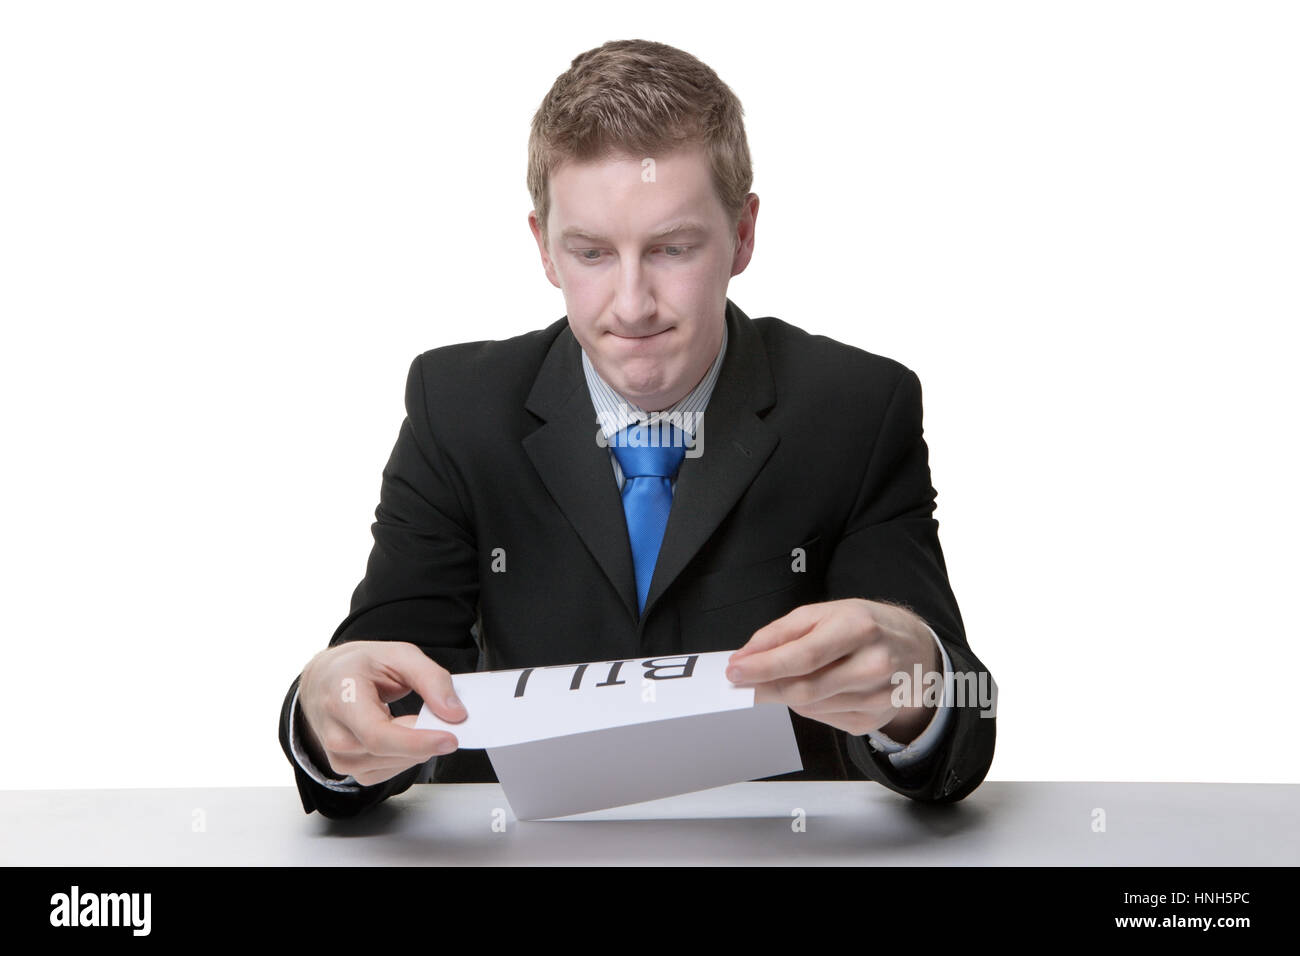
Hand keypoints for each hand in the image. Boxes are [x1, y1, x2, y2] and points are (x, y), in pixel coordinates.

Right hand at [297, 640, 464, 785]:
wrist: (326, 680)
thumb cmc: (359, 666)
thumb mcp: (400, 656)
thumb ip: (431, 680)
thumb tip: (455, 713)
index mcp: (342, 698)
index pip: (378, 734)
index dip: (417, 741)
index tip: (449, 739)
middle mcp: (335, 733)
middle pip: (388, 753)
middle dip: (426, 741)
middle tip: (449, 722)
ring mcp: (339, 756)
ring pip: (393, 765)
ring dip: (418, 748)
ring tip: (422, 721)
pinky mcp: (348, 769)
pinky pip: (388, 772)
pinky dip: (408, 756)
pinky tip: (408, 735)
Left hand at [726, 598, 939, 742]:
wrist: (913, 647)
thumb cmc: (863, 625)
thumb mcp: (823, 613)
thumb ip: (781, 633)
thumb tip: (745, 656)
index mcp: (859, 628)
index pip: (803, 656)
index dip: (764, 667)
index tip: (735, 671)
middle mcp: (874, 664)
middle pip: (805, 689)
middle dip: (767, 687)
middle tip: (745, 682)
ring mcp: (879, 697)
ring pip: (811, 708)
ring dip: (788, 695)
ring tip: (791, 676)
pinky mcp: (875, 719)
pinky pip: (824, 719)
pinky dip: (809, 706)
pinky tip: (820, 688)